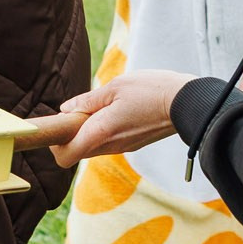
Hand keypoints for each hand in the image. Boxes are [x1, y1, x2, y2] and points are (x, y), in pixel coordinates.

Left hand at [51, 70, 194, 166]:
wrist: (187, 103)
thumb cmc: (151, 90)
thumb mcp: (114, 87)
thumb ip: (87, 101)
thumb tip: (66, 109)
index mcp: (101, 132)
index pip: (65, 156)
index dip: (55, 143)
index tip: (58, 124)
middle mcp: (110, 146)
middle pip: (77, 152)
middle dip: (70, 134)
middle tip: (79, 110)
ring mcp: (123, 148)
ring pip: (93, 147)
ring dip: (87, 132)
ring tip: (100, 107)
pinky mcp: (133, 144)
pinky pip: (108, 143)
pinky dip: (103, 131)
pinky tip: (115, 111)